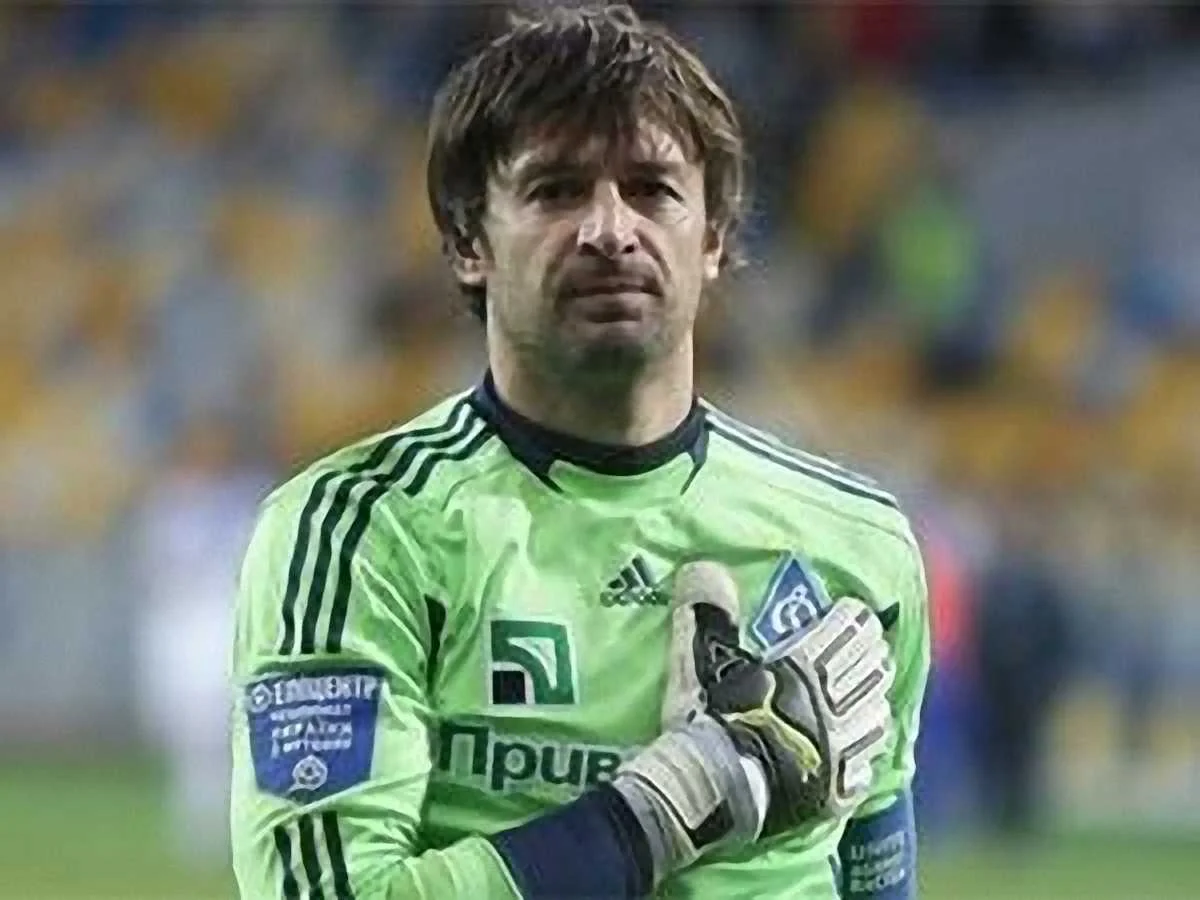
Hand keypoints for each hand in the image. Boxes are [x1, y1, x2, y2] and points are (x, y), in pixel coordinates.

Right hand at [607, 562, 894, 887]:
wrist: (710, 791)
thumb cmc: (705, 719)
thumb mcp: (699, 659)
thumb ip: (707, 613)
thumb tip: (705, 567)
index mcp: (807, 668)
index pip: (849, 630)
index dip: (854, 617)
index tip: (852, 611)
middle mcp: (835, 705)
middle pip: (870, 669)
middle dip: (870, 652)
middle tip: (866, 644)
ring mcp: (841, 750)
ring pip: (876, 715)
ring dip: (874, 698)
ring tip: (869, 692)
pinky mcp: (837, 789)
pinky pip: (865, 765)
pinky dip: (865, 750)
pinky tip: (858, 748)